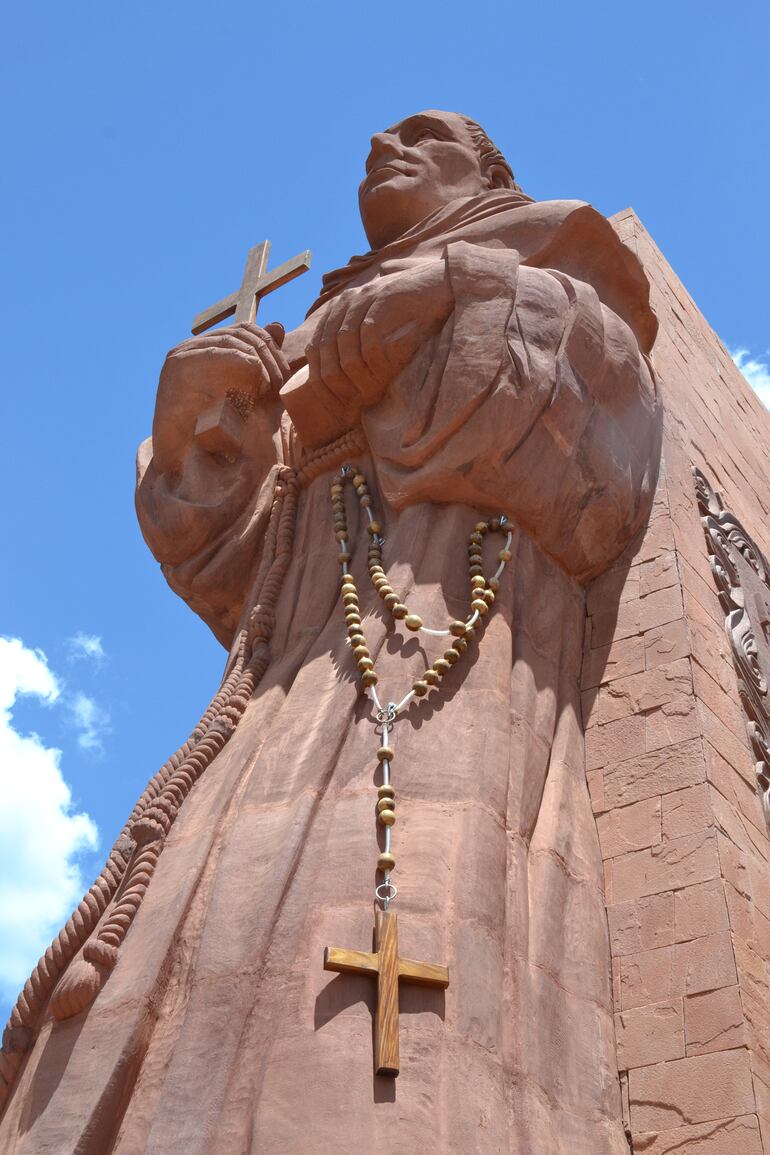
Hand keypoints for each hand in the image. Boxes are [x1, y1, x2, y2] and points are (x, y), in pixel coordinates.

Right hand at [153, 322, 288, 472]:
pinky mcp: (176, 363)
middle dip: (266, 355)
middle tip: (279, 382)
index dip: (269, 346)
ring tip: (268, 385)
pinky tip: (253, 375)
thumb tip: (278, 325)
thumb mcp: (247, 392)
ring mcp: (182, 351)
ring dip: (255, 360)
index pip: (245, 330)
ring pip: (228, 341)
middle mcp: (193, 345)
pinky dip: (236, 360)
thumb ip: (261, 363)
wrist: (181, 451)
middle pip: (239, 333)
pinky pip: (211, 352)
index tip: (283, 375)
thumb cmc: (214, 428)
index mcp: (207, 348)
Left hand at [304, 258, 452, 414]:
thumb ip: (356, 342)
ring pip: (346, 348)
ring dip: (357, 376)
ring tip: (370, 393)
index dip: (321, 380)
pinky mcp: (383, 300)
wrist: (440, 284)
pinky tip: (384, 374)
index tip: (334, 402)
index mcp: (337, 308)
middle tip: (353, 402)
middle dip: (337, 383)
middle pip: (326, 351)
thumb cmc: (410, 310)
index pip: (315, 349)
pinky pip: (370, 339)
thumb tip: (340, 378)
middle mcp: (345, 302)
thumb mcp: (377, 324)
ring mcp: (363, 298)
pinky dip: (375, 362)